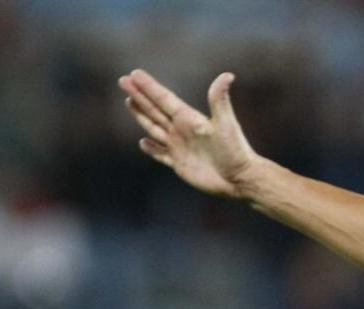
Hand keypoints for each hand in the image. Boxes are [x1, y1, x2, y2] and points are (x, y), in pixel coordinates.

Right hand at [118, 69, 257, 197]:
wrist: (240, 179)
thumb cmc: (236, 151)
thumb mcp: (226, 123)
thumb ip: (219, 100)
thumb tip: (227, 75)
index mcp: (190, 119)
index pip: (164, 99)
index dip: (149, 87)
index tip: (134, 74)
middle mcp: (182, 130)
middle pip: (155, 110)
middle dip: (139, 96)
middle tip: (123, 81)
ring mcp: (180, 147)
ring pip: (155, 128)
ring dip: (141, 116)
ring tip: (129, 102)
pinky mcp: (180, 164)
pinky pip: (161, 155)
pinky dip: (151, 149)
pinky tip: (143, 141)